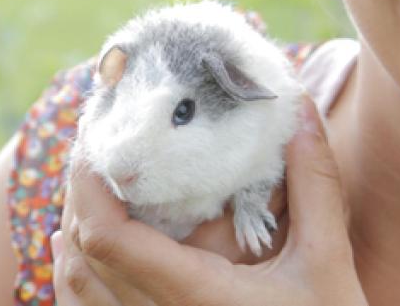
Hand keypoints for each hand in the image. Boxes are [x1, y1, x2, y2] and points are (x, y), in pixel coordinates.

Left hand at [52, 97, 366, 305]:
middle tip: (99, 146)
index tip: (100, 139)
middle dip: (79, 196)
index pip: (109, 239)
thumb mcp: (326, 259)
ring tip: (86, 186)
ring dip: (73, 234)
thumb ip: (313, 184)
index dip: (90, 185)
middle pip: (83, 258)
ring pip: (76, 291)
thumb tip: (303, 113)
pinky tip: (76, 249)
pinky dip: (75, 276)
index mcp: (193, 296)